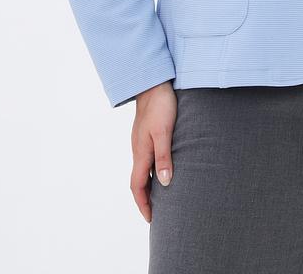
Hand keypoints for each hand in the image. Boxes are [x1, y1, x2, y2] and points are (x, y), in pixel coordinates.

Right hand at [129, 80, 176, 222]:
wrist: (154, 83)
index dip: (143, 204)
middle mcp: (138, 150)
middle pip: (138, 181)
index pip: (137, 186)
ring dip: (148, 185)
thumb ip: (164, 156)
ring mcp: (141, 142)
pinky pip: (146, 159)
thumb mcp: (164, 132)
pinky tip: (162, 168)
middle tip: (156, 213)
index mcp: (141, 152)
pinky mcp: (146, 134)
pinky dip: (151, 171)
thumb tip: (165, 182)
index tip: (151, 219)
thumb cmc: (160, 106)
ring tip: (161, 196)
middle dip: (145, 199)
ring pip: (142, 170)